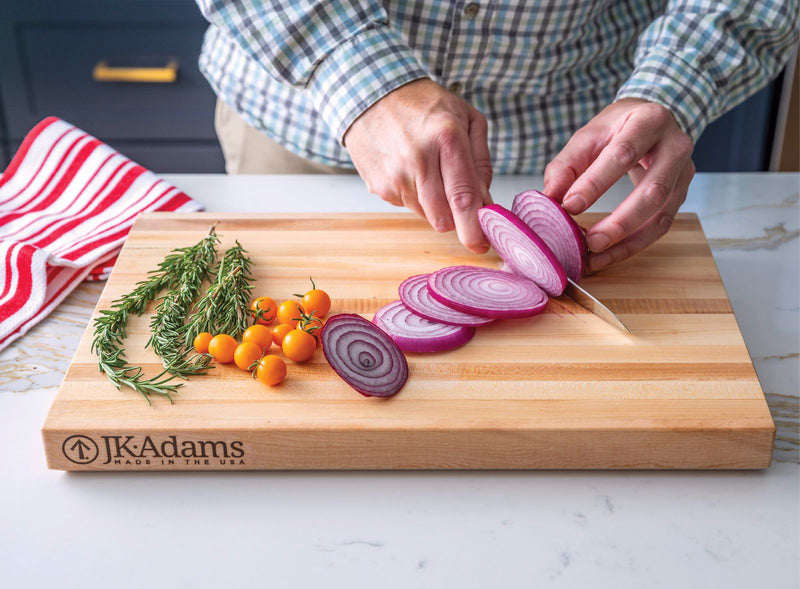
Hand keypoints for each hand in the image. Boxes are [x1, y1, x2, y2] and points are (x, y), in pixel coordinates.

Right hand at [343, 78, 492, 252]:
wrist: (370, 95)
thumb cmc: (424, 105)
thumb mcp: (466, 117)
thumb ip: (481, 161)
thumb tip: (485, 201)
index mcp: (447, 138)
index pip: (463, 197)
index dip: (475, 227)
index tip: (483, 244)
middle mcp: (418, 159)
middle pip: (444, 217)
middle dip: (458, 222)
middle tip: (463, 210)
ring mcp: (395, 176)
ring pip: (427, 216)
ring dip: (437, 207)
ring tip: (432, 175)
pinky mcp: (379, 186)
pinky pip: (408, 207)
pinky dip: (416, 198)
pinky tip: (411, 172)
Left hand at [543, 98, 694, 271]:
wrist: (651, 121)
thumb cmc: (616, 129)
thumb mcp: (588, 137)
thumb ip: (566, 166)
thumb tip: (549, 200)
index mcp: (649, 120)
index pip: (623, 153)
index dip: (596, 182)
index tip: (570, 206)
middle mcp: (675, 145)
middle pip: (653, 189)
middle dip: (620, 221)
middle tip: (590, 241)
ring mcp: (684, 172)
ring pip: (662, 214)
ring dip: (628, 240)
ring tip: (596, 255)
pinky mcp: (681, 194)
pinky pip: (661, 226)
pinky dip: (634, 245)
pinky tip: (609, 255)